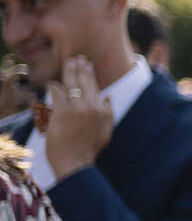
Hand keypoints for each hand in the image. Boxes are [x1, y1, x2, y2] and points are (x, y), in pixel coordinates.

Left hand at [45, 56, 113, 180]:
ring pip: (72, 84)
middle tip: (76, 58)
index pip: (96, 87)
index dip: (90, 74)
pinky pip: (58, 93)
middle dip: (80, 68)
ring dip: (69, 72)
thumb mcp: (106, 131)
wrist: (75, 161)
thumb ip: (109, 112)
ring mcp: (76, 108)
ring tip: (68, 63)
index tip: (87, 64)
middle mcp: (92, 107)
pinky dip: (55, 88)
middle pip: (84, 82)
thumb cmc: (89, 149)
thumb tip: (108, 97)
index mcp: (103, 110)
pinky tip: (53, 84)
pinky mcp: (62, 112)